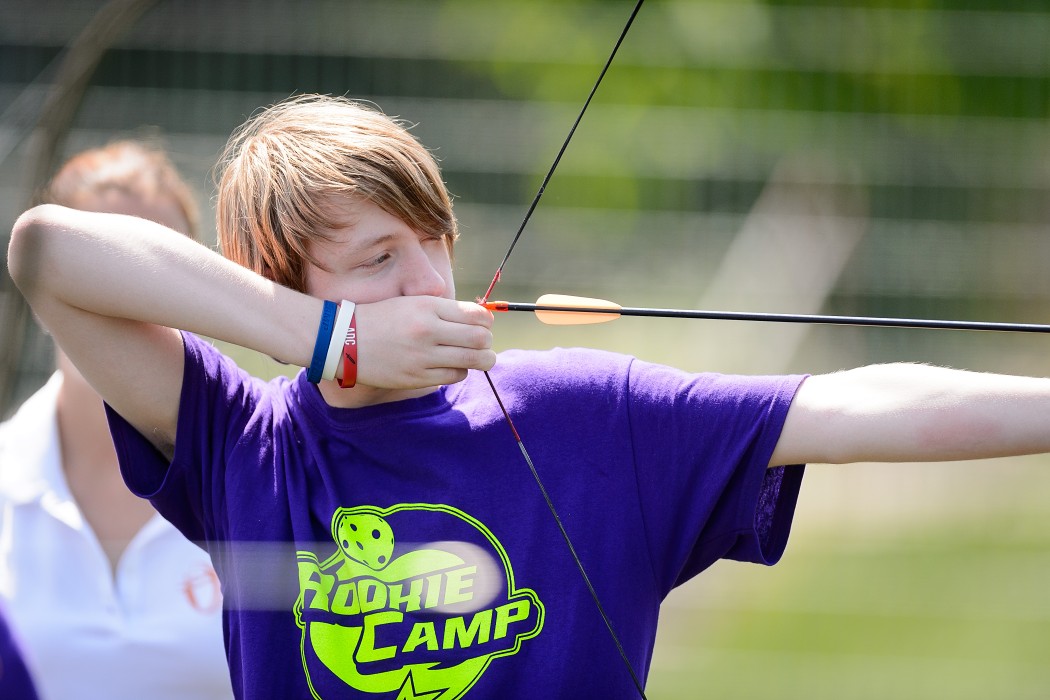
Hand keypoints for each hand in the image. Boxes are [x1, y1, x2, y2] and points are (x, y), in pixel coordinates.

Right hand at [353, 296, 495, 388]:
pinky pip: (454, 376)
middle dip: (487, 343)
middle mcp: (427, 330)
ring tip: (475, 357)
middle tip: (482, 344)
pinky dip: (459, 371)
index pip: (477, 315)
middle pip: (481, 339)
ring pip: (473, 361)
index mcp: (427, 307)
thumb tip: (479, 319)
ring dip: (480, 360)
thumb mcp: (411, 302)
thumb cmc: (381, 318)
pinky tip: (451, 366)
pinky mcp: (416, 377)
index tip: (482, 325)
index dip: (486, 322)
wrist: (343, 340)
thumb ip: (443, 309)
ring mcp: (422, 356)